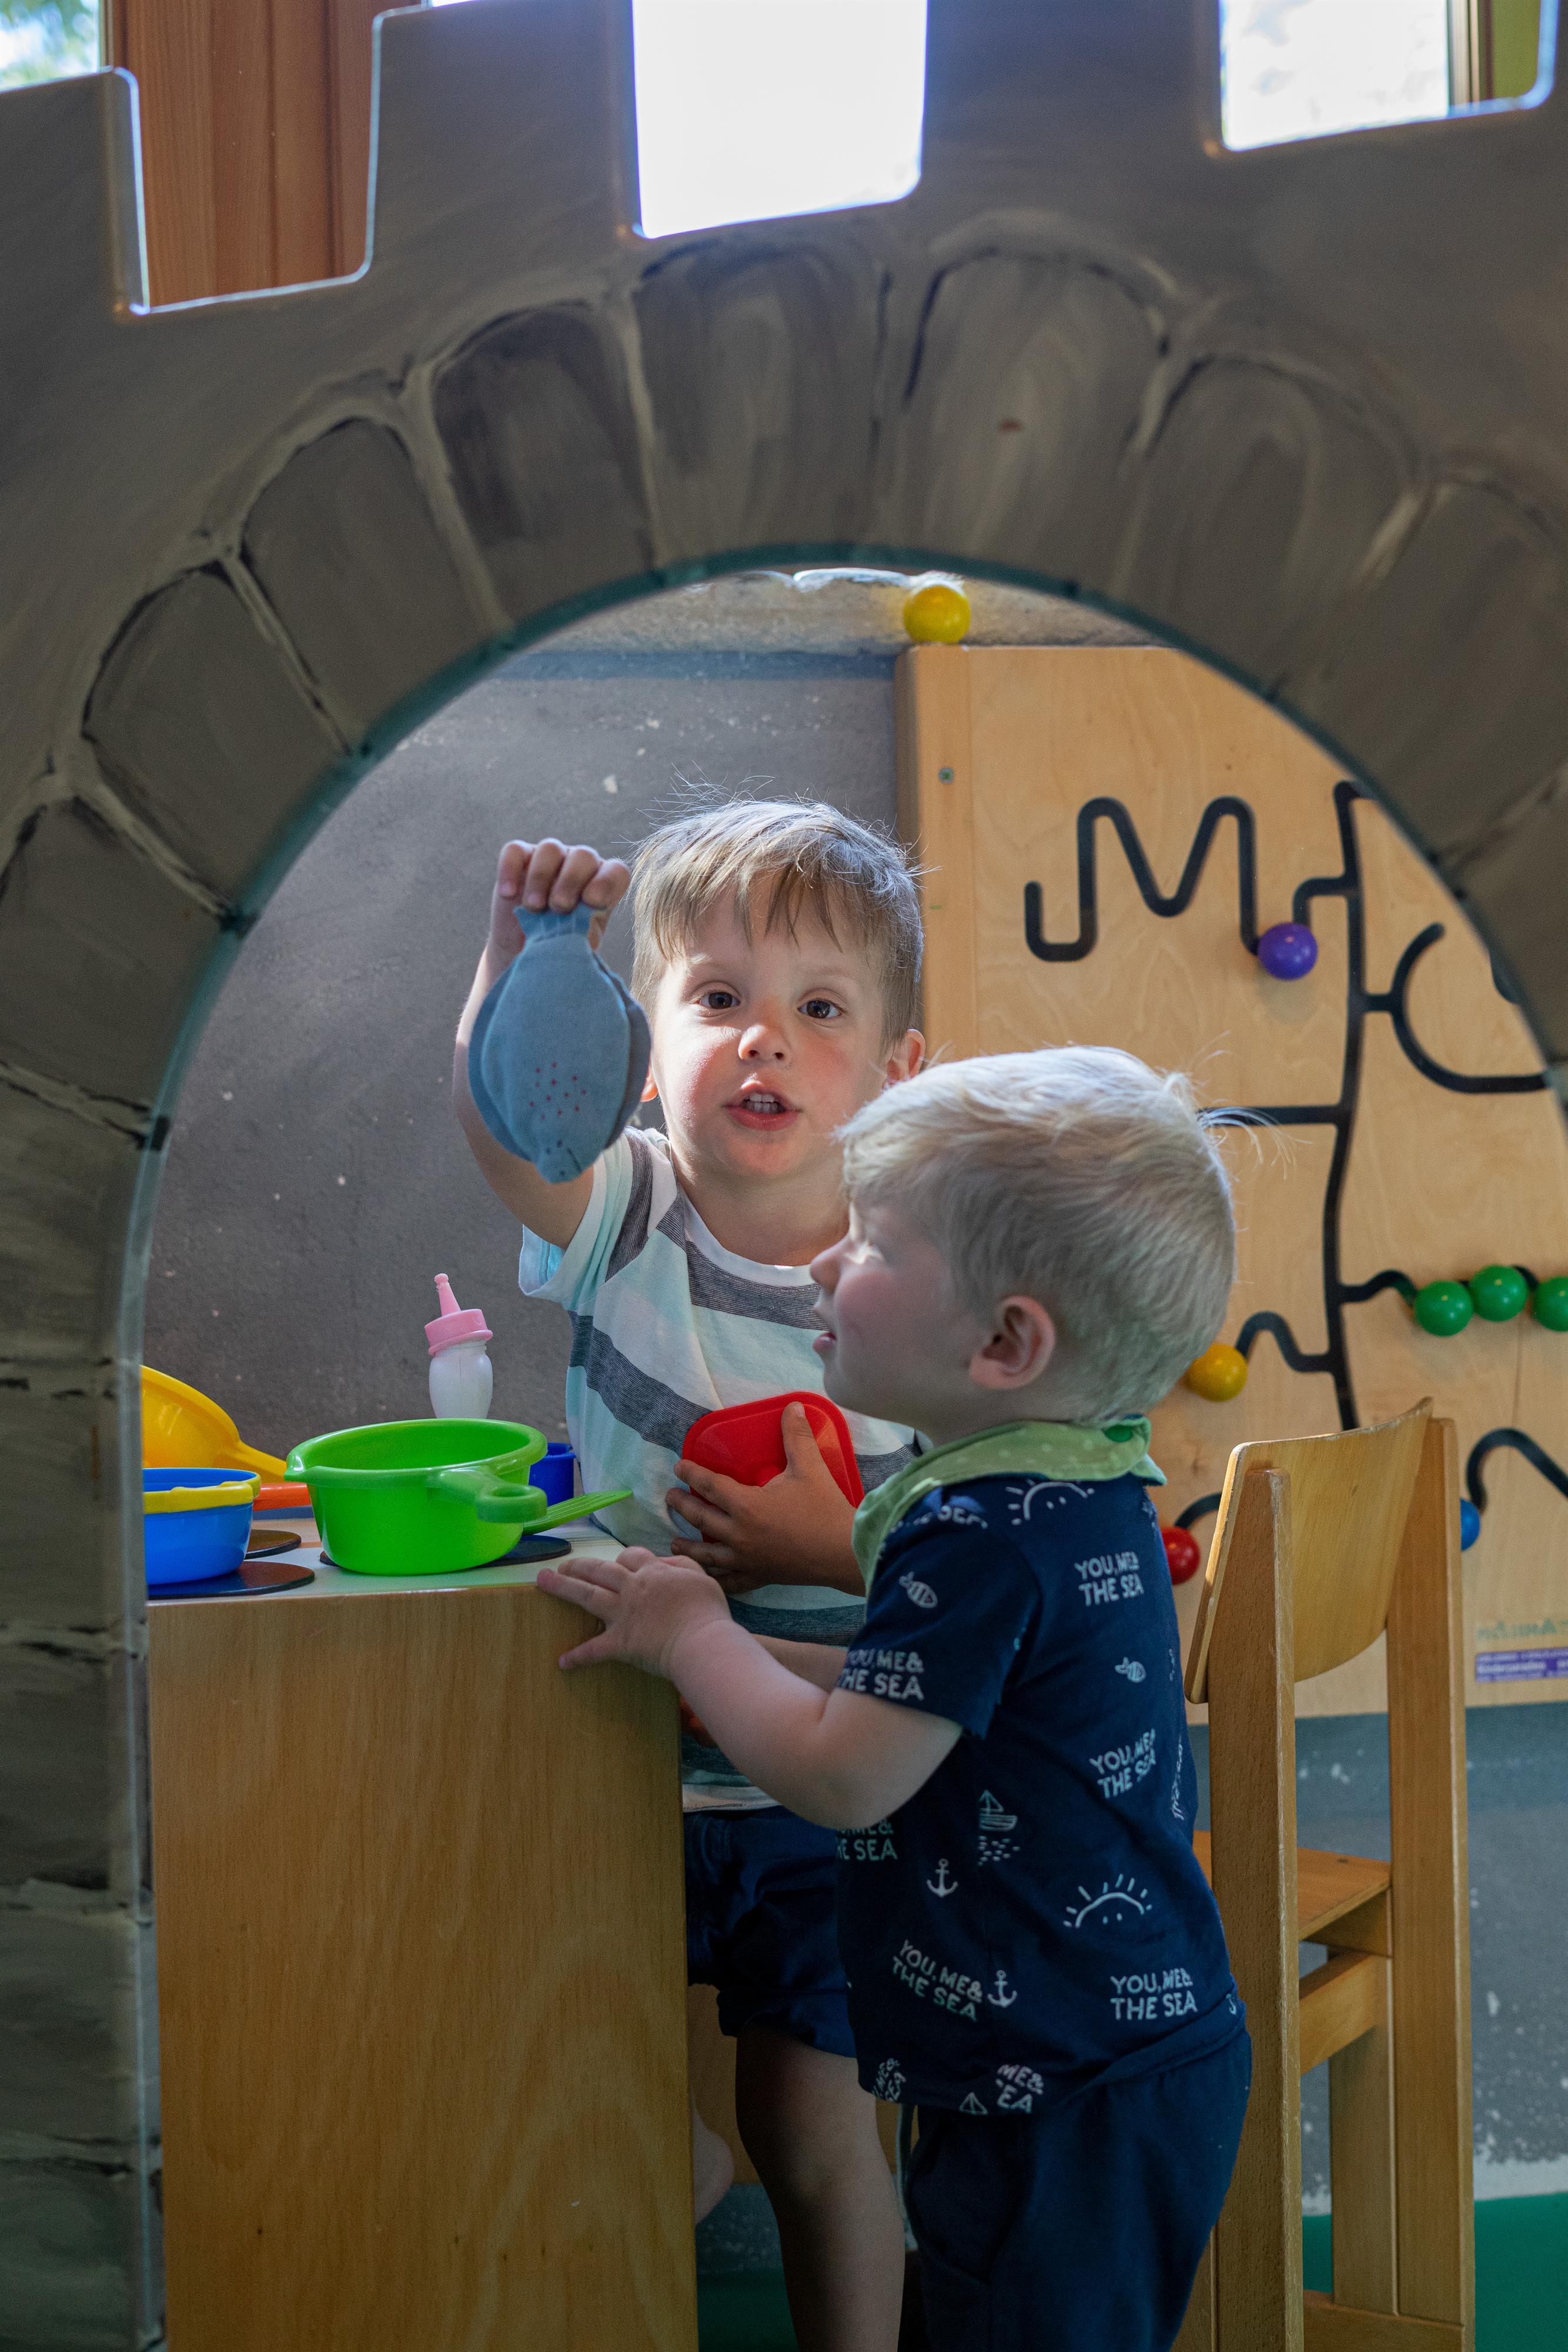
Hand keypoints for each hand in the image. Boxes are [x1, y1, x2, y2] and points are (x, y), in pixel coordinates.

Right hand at [485, 837, 630, 976]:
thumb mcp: (577, 945)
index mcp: (602, 886)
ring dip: (541, 877)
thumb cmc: (559, 944)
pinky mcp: (520, 858)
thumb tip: (584, 933)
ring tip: (534, 907)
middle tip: (559, 907)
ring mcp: (550, 858)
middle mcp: (580, 866)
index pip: (616, 872)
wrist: (524, 948)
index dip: (607, 882)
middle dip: (571, 881)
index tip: (592, 902)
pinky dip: (510, 870)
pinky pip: (514, 851)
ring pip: (550, 849)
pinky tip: (509, 895)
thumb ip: (585, 935)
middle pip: (583, 856)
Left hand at [537, 1546, 730, 1675]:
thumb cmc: (706, 1611)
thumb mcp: (700, 1578)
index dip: (622, 1558)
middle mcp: (633, 1588)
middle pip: (601, 1570)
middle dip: (580, 1565)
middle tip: (563, 1565)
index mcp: (653, 1573)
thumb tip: (665, 1561)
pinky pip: (594, 1649)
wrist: (700, 1641)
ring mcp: (623, 1614)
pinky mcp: (620, 1642)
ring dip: (563, 1587)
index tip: (617, 1561)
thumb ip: (681, 1566)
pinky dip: (578, 1656)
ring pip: (587, 1595)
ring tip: (543, 1581)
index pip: (632, 1557)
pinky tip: (563, 1662)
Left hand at [667, 1403, 860, 1596]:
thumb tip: (793, 1406)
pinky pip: (730, 1581)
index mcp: (747, 1505)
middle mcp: (740, 1534)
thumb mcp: (810, 1467)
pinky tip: (708, 1577)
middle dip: (682, 1506)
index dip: (692, 1474)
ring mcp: (748, 1559)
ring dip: (689, 1546)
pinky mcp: (760, 1577)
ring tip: (674, 1540)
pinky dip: (716, 1578)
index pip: (710, 1486)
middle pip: (701, 1519)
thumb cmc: (825, 1509)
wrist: (844, 1552)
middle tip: (670, 1497)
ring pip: (708, 1554)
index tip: (679, 1467)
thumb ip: (796, 1436)